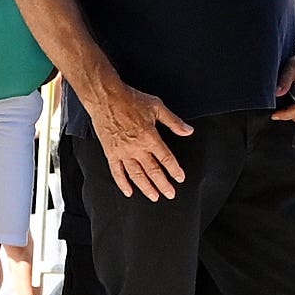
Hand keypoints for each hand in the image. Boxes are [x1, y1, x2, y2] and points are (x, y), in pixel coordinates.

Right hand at [87, 78, 193, 201]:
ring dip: (146, 188)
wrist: (106, 98)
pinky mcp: (111, 153)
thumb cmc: (130, 100)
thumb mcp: (157, 107)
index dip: (174, 170)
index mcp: (150, 137)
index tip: (180, 178)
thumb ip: (174, 121)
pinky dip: (123, 183)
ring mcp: (123, 152)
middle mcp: (137, 148)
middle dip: (163, 184)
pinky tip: (129, 191)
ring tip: (154, 196)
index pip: (166, 159)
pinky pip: (117, 172)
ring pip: (137, 175)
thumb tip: (188, 131)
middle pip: (153, 171)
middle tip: (170, 194)